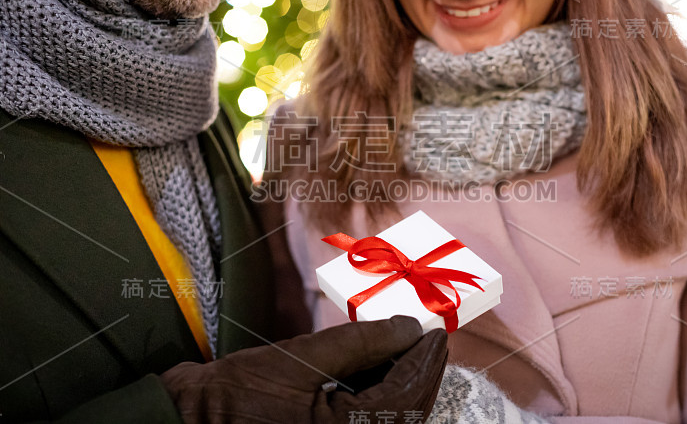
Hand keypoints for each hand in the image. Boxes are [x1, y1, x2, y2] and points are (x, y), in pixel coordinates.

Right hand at [160, 316, 447, 422]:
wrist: (190, 421)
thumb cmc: (238, 393)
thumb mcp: (303, 357)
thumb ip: (360, 343)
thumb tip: (408, 329)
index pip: (405, 399)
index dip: (425, 363)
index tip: (438, 335)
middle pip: (402, 414)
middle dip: (416, 374)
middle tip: (426, 339)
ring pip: (387, 421)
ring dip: (398, 385)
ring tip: (401, 347)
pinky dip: (376, 398)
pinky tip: (376, 371)